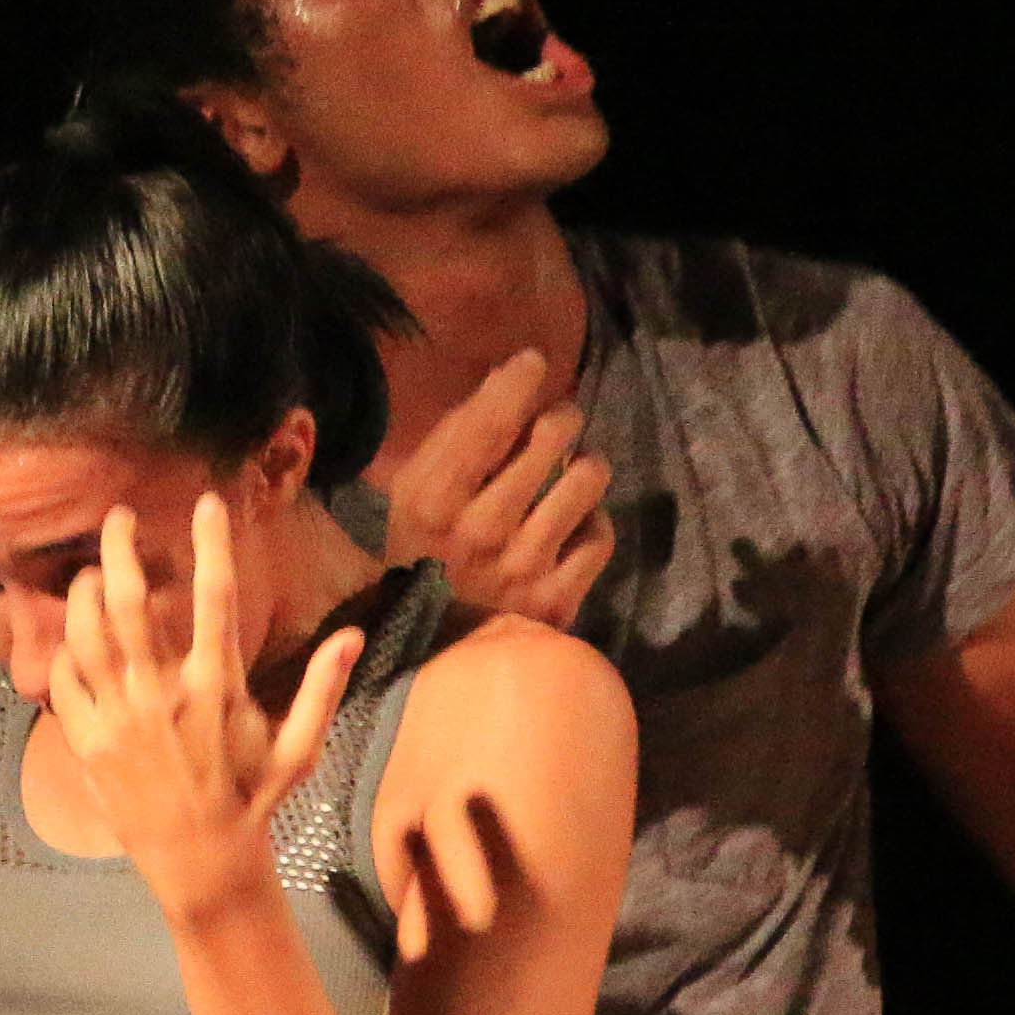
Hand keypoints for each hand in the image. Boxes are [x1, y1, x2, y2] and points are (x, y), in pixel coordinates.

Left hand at [48, 499, 364, 921]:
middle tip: (118, 515)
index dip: (210, 544)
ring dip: (83, 591)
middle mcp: (161, 694)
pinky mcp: (87, 742)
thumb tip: (353, 635)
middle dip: (119, 548)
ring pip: (85, 634)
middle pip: (128, 601)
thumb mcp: (298, 748)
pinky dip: (64, 650)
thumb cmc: (253, 801)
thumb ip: (322, 688)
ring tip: (92, 569)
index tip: (206, 503)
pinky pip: (64, 680)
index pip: (215, 597)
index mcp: (216, 687)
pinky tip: (73, 637)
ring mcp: (118, 718)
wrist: (201, 864)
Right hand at [382, 349, 614, 627]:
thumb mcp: (414, 495)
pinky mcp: (558, 597)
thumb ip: (454, 438)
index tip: (533, 363)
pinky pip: (601, 534)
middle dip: (559, 418)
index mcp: (433, 497)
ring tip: (569, 474)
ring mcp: (523, 564)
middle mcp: (480, 527)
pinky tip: (572, 526)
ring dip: (582, 468)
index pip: (493, 417)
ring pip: (587, 477)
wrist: (434, 652)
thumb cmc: (423, 557)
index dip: (521, 378)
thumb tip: (508, 377)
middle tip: (555, 425)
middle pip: (552, 434)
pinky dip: (591, 524)